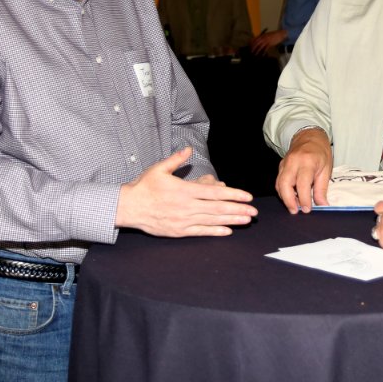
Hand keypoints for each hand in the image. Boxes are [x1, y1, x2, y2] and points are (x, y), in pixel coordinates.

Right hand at [116, 147, 256, 236]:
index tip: (247, 196)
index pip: (214, 193)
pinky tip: (228, 231)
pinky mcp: (178, 231)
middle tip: (254, 211)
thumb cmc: (144, 186)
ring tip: (246, 221)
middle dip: (238, 209)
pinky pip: (200, 231)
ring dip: (231, 220)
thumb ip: (176, 160)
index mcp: (184, 190)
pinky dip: (215, 231)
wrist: (128, 207)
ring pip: (212, 221)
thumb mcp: (159, 169)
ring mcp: (183, 220)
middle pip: (218, 208)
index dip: (233, 195)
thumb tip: (189, 150)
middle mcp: (186, 206)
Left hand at [251, 29, 287, 54]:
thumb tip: (258, 42)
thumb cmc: (273, 35)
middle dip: (253, 47)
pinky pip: (266, 48)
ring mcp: (266, 40)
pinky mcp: (270, 43)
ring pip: (260, 46)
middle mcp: (263, 37)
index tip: (249, 46)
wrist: (280, 34)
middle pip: (256, 43)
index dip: (251, 43)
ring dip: (257, 50)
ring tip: (254, 54)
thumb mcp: (266, 35)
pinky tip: (262, 55)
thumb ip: (262, 38)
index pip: (254, 39)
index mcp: (262, 35)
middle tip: (251, 51)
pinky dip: (263, 52)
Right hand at [275, 127, 331, 213]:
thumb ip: (322, 188)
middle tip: (295, 211)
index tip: (307, 209)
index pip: (302, 183)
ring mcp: (284, 163)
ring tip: (294, 206)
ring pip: (279, 184)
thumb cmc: (320, 153)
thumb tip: (322, 205)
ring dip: (285, 197)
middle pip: (284, 184)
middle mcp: (293, 162)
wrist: (309, 137)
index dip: (304, 198)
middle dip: (288, 200)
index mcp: (307, 161)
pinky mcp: (280, 166)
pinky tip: (291, 197)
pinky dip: (283, 191)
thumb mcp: (326, 169)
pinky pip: (279, 181)